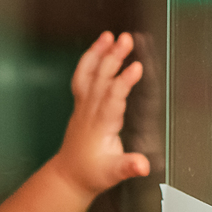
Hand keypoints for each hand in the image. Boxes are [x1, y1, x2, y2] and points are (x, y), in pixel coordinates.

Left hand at [51, 31, 150, 197]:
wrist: (69, 176)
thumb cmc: (92, 173)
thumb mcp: (113, 174)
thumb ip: (128, 167)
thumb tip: (142, 165)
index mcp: (101, 125)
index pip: (112, 99)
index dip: (123, 82)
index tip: (136, 67)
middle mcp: (90, 111)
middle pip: (101, 79)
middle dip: (113, 58)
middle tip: (127, 39)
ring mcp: (83, 105)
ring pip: (90, 75)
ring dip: (100, 53)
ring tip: (111, 35)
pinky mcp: (81, 102)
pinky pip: (83, 76)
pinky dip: (90, 59)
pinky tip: (101, 45)